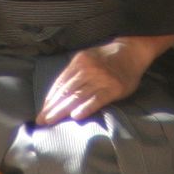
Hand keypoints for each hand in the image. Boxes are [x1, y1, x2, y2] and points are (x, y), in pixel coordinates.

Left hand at [37, 39, 159, 125]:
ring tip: (52, 121)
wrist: (132, 52)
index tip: (42, 110)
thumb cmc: (106, 58)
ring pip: (78, 97)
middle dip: (52, 107)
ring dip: (63, 110)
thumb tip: (57, 93)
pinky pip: (96, 100)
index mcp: (79, 61)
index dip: (50, 98)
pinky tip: (76, 116)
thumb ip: (74, 72)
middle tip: (41, 120)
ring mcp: (101, 79)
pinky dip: (85, 108)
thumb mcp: (88, 57)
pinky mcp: (113, 88)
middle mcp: (88, 69)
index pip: (60, 83)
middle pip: (66, 92)